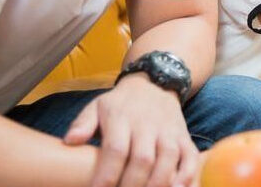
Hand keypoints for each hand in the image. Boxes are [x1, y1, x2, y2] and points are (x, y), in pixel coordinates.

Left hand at [64, 74, 198, 186]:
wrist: (156, 83)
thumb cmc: (121, 103)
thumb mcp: (97, 106)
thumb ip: (83, 123)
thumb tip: (70, 141)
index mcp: (122, 118)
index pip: (116, 148)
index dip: (107, 173)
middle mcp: (147, 124)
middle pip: (143, 158)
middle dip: (132, 184)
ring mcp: (168, 131)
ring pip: (168, 158)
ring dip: (158, 182)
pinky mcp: (184, 136)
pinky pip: (190, 156)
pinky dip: (187, 175)